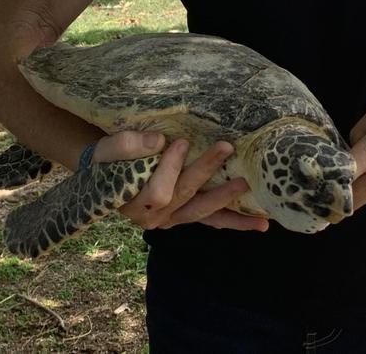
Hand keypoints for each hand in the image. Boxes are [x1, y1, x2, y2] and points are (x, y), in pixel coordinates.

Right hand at [92, 131, 269, 231]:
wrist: (107, 174)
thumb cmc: (107, 160)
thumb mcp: (108, 149)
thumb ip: (127, 146)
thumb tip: (158, 141)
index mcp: (134, 203)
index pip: (157, 191)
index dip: (169, 168)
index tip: (179, 142)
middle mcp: (155, 217)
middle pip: (185, 196)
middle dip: (205, 170)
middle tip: (226, 147)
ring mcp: (174, 219)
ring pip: (204, 212)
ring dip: (228, 200)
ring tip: (248, 186)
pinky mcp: (187, 215)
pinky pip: (212, 221)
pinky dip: (235, 222)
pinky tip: (259, 224)